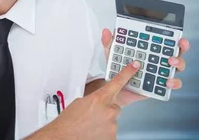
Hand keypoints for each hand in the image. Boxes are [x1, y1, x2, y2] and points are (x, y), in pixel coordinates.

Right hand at [26, 61, 140, 139]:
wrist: (63, 136)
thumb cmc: (68, 121)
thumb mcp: (79, 103)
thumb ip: (94, 100)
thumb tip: (100, 102)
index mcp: (99, 98)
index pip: (117, 82)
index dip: (128, 72)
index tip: (135, 66)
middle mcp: (108, 110)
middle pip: (114, 107)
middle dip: (106, 110)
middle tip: (92, 115)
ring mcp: (112, 125)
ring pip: (112, 120)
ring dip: (103, 122)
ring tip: (89, 125)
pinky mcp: (113, 137)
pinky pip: (111, 132)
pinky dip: (103, 132)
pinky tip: (93, 132)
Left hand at [101, 28, 189, 106]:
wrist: (114, 89)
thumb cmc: (117, 69)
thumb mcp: (112, 55)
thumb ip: (110, 43)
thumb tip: (106, 31)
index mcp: (150, 50)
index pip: (166, 42)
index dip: (174, 39)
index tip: (177, 37)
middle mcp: (158, 61)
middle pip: (176, 52)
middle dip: (180, 49)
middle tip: (176, 48)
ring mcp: (160, 73)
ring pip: (177, 68)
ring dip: (177, 64)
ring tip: (170, 62)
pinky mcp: (159, 86)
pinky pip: (170, 85)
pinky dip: (172, 83)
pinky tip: (167, 81)